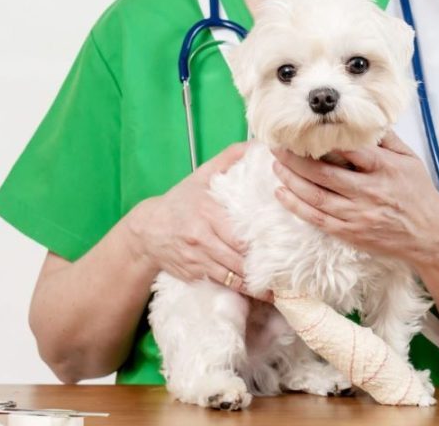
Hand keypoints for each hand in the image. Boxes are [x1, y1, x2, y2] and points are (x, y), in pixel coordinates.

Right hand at [128, 143, 271, 301]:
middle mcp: (202, 238)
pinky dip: (242, 291)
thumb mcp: (202, 175)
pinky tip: (260, 295)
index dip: (263, 244)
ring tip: (281, 291)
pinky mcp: (194, 274)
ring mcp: (198, 259)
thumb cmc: (181, 200)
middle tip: (290, 275)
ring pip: (232, 277)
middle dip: (264, 269)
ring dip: (256, 286)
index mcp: (208, 213)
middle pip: (239, 259)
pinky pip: (222, 285)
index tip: (286, 248)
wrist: (147, 230)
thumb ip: (230, 158)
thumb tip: (258, 144)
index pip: (241, 234)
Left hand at [271, 131, 438, 265]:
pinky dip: (296, 206)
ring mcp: (357, 214)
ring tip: (276, 166)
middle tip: (278, 147)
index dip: (322, 140)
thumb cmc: (418, 194)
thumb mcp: (409, 160)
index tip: (303, 130)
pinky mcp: (350, 233)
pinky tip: (282, 193)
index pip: (348, 150)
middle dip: (295, 159)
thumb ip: (386, 139)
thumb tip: (365, 119)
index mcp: (383, 168)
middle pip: (323, 173)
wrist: (429, 235)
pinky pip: (317, 219)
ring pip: (315, 196)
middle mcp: (368, 191)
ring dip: (291, 180)